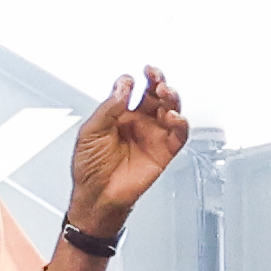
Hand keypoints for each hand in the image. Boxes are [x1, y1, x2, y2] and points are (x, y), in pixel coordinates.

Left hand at [61, 65, 187, 248]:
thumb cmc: (89, 168)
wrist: (97, 196)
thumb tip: (122, 88)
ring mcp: (152, 135)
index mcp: (120, 115)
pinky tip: (173, 117)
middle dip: (157, 80)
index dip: (133, 81)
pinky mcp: (164, 152)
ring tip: (164, 91)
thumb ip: (108, 109)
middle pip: (155, 95)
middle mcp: (139, 123)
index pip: (132, 90)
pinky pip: (179, 134)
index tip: (130, 78)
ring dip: (171, 97)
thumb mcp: (90, 132)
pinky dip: (181, 123)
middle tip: (154, 74)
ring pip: (170, 109)